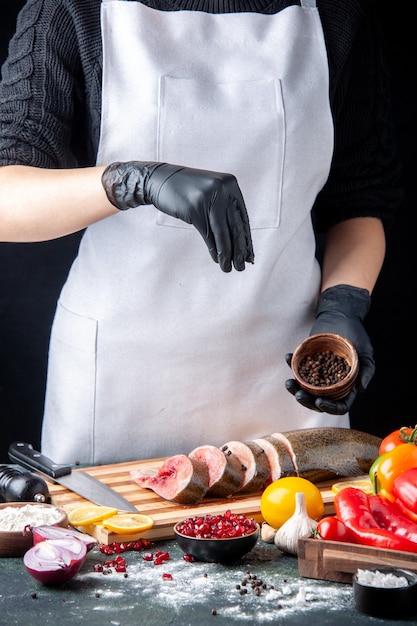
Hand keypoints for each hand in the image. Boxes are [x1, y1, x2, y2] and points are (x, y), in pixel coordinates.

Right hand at [101, 161, 253, 271]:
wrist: (160, 180)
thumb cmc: (187, 191)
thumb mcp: (211, 194)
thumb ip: (225, 209)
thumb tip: (239, 240)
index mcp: (230, 184)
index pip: (242, 217)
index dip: (246, 239)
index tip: (250, 256)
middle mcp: (222, 188)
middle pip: (235, 225)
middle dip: (239, 249)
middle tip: (242, 267)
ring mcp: (208, 197)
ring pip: (222, 232)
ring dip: (226, 253)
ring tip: (229, 268)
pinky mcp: (194, 208)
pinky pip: (208, 233)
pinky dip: (213, 248)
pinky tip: (217, 259)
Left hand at [285, 284, 373, 414]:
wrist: (342, 315)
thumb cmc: (356, 334)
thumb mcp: (365, 352)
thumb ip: (366, 371)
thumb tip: (361, 390)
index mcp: (346, 386)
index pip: (339, 405)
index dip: (330, 407)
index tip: (320, 401)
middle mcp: (330, 383)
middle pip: (318, 400)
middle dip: (307, 401)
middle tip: (299, 394)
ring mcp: (317, 373)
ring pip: (305, 388)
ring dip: (295, 389)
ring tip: (289, 383)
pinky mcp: (307, 361)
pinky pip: (297, 368)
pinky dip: (292, 364)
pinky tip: (288, 357)